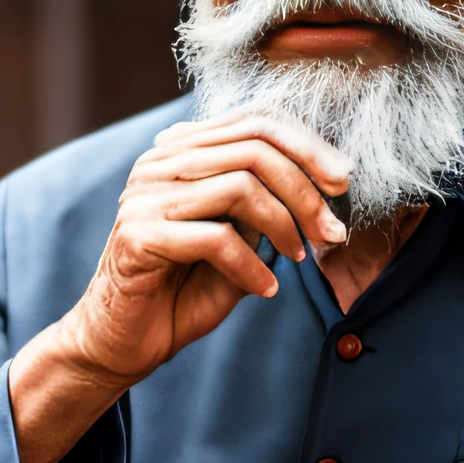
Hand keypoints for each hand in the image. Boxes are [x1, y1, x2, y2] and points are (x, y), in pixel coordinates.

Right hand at [57, 110, 349, 387]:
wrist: (121, 342)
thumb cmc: (182, 290)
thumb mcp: (236, 237)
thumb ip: (263, 204)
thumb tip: (320, 181)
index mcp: (180, 152)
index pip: (253, 120)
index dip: (307, 145)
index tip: (342, 182)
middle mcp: (158, 164)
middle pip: (254, 147)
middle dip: (306, 188)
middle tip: (332, 231)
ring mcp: (144, 197)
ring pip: (240, 185)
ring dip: (284, 225)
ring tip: (299, 258)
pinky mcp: (138, 236)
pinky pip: (216, 238)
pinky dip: (252, 266)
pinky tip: (265, 289)